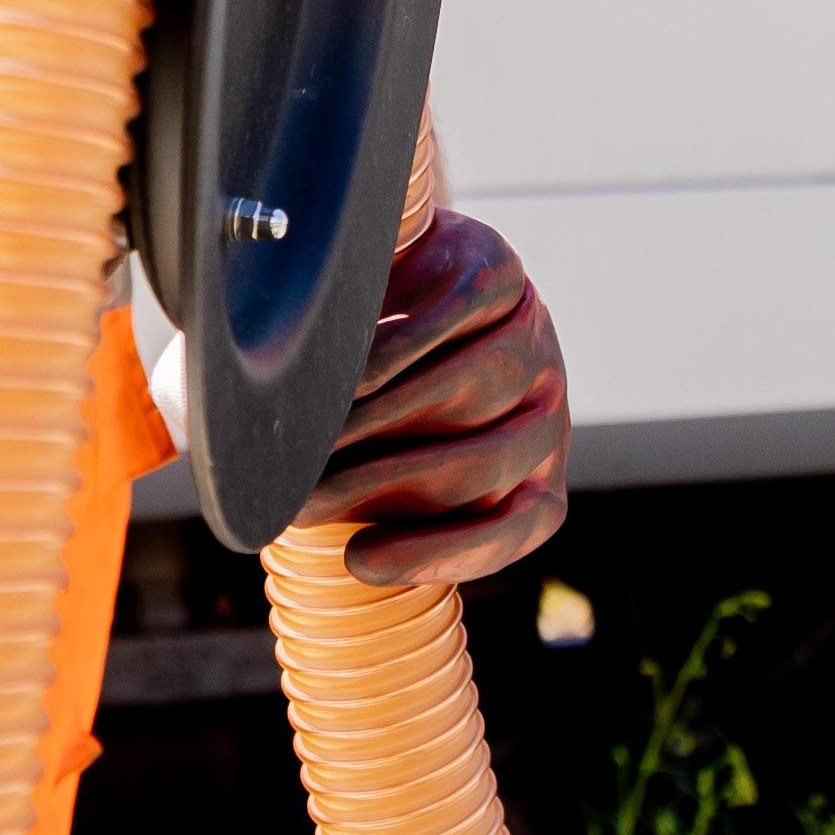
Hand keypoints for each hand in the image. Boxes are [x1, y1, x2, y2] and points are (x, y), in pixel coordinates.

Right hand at [315, 210, 569, 585]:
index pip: (524, 521)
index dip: (444, 550)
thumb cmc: (384, 394)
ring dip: (380, 422)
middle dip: (382, 487)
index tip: (359, 560)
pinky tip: (351, 376)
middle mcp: (544, 406)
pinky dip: (397, 353)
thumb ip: (368, 494)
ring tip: (313, 440)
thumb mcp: (384, 456)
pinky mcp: (500, 276)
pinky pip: (455, 319)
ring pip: (466, 389)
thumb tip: (290, 523)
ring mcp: (532, 338)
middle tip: (302, 501)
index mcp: (536, 465)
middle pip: (482, 461)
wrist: (396, 274)